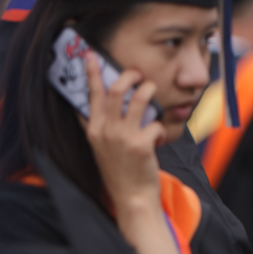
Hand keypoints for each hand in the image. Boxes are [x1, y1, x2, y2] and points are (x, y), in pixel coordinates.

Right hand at [82, 54, 163, 213]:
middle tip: (138, 73)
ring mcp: (122, 138)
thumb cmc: (120, 171)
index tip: (91, 55)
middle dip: (129, 75)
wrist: (131, 198)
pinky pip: (156, 124)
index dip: (91, 74)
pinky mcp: (140, 145)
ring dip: (150, 91)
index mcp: (93, 130)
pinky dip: (161, 128)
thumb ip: (100, 127)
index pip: (91, 96)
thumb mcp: (101, 148)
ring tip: (153, 91)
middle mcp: (105, 131)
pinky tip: (159, 140)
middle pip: (116, 91)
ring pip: (138, 99)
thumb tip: (97, 108)